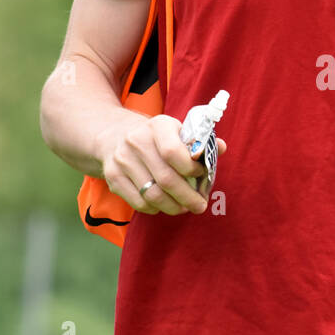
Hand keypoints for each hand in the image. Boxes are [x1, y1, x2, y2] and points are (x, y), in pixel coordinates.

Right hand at [95, 112, 220, 215]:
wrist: (114, 135)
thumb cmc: (156, 137)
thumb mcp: (176, 130)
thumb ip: (200, 141)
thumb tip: (221, 148)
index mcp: (158, 126)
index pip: (174, 152)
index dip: (191, 169)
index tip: (202, 176)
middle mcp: (136, 141)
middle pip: (166, 179)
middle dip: (188, 197)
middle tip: (200, 205)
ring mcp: (122, 160)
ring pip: (153, 195)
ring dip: (173, 207)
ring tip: (185, 208)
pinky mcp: (113, 178)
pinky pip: (139, 203)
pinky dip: (155, 209)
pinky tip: (165, 205)